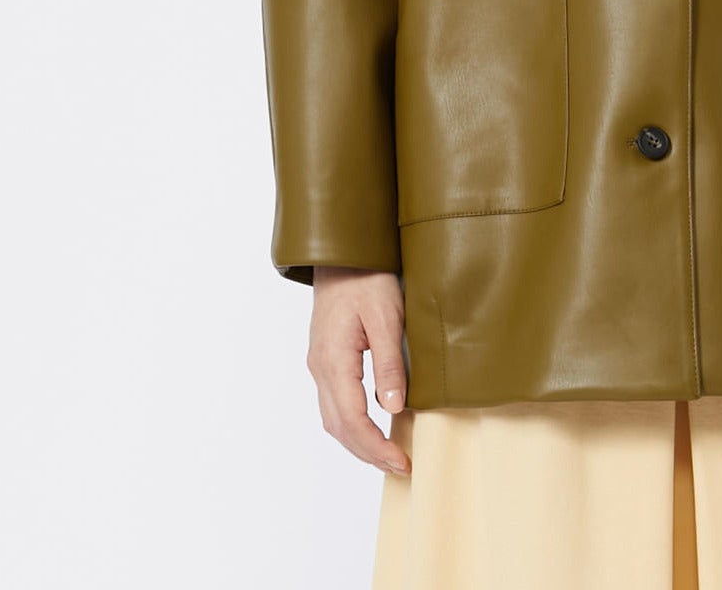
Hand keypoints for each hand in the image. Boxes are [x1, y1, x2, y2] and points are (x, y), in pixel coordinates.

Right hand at [308, 266, 411, 474]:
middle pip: (339, 427)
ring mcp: (319, 365)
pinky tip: (373, 426)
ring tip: (389, 455)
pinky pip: (334, 403)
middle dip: (369, 453)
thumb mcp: (387, 317)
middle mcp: (320, 368)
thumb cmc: (366, 279)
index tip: (402, 461)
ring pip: (333, 419)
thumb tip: (393, 408)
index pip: (353, 419)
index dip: (377, 446)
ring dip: (359, 442)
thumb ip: (388, 363)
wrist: (342, 254)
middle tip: (401, 467)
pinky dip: (352, 424)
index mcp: (333, 361)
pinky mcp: (325, 359)